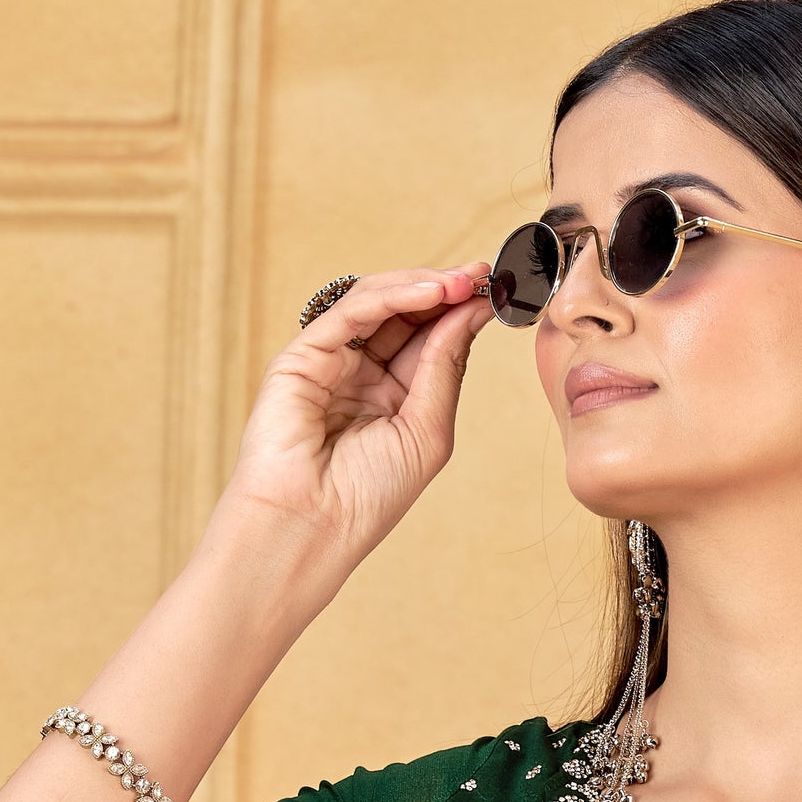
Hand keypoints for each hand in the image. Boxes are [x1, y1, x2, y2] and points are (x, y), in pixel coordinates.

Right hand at [214, 262, 493, 575]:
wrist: (311, 526)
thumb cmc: (367, 497)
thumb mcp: (426, 430)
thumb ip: (444, 368)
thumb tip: (469, 313)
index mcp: (393, 398)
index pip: (429, 340)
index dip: (460, 313)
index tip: (497, 290)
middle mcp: (361, 374)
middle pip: (406, 314)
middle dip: (445, 290)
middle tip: (483, 275)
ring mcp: (332, 361)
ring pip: (379, 303)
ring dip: (424, 285)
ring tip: (464, 280)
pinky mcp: (304, 355)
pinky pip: (352, 312)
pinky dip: (393, 296)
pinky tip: (432, 292)